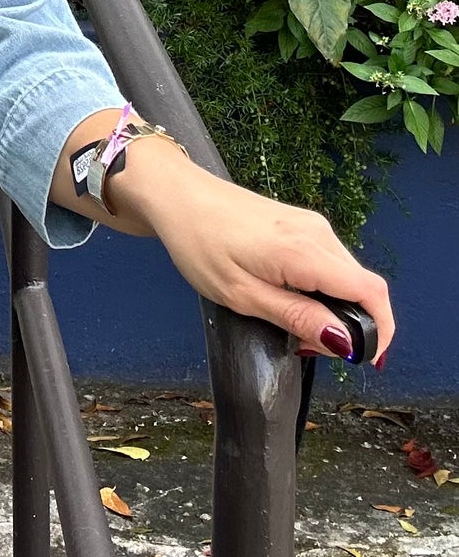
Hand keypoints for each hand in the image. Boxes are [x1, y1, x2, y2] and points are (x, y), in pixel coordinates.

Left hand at [107, 142, 394, 362]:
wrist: (178, 197)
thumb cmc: (200, 244)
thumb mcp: (243, 296)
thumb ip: (297, 317)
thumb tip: (344, 342)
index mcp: (306, 252)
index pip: (371, 293)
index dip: (379, 330)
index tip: (363, 359)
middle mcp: (319, 233)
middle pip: (362, 288)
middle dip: (350, 326)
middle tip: (308, 346)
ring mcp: (312, 225)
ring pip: (347, 276)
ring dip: (335, 308)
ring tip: (294, 325)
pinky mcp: (302, 224)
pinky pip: (330, 263)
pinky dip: (323, 289)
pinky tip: (291, 299)